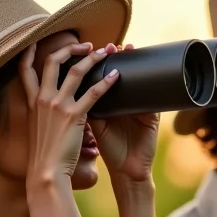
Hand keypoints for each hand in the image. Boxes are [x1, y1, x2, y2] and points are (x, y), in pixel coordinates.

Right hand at [19, 40, 120, 189]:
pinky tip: (116, 76)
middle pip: (53, 61)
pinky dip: (106, 81)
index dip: (29, 52)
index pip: (25, 70)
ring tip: (106, 52)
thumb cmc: (44, 156)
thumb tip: (51, 111)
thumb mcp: (37, 130)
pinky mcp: (74, 116)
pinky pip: (93, 92)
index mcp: (32, 102)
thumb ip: (42, 116)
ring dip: (92, 58)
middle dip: (70, 48)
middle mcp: (43, 99)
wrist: (45, 173)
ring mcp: (58, 105)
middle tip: (85, 44)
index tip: (35, 41)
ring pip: (76, 71)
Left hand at [90, 44, 159, 184]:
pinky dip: (150, 83)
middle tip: (110, 45)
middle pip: (122, 74)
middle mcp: (126, 103)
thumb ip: (82, 110)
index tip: (88, 49)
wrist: (128, 171)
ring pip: (137, 79)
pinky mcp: (153, 116)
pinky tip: (147, 71)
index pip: (104, 80)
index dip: (97, 65)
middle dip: (116, 57)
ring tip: (129, 48)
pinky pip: (152, 96)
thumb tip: (63, 93)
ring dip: (133, 62)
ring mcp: (140, 107)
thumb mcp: (95, 128)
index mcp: (111, 105)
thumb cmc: (110, 150)